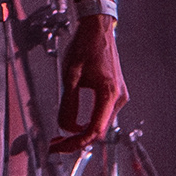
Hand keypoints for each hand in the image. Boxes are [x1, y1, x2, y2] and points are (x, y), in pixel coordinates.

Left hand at [50, 11, 124, 154]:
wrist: (97, 29)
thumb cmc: (86, 47)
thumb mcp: (71, 76)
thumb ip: (68, 104)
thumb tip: (65, 127)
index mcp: (109, 94)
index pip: (94, 131)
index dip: (76, 142)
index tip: (60, 146)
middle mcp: (118, 98)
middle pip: (98, 131)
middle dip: (77, 139)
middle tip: (56, 142)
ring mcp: (119, 96)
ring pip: (100, 124)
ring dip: (82, 131)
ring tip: (62, 134)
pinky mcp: (115, 93)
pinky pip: (102, 114)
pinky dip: (88, 122)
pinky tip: (74, 122)